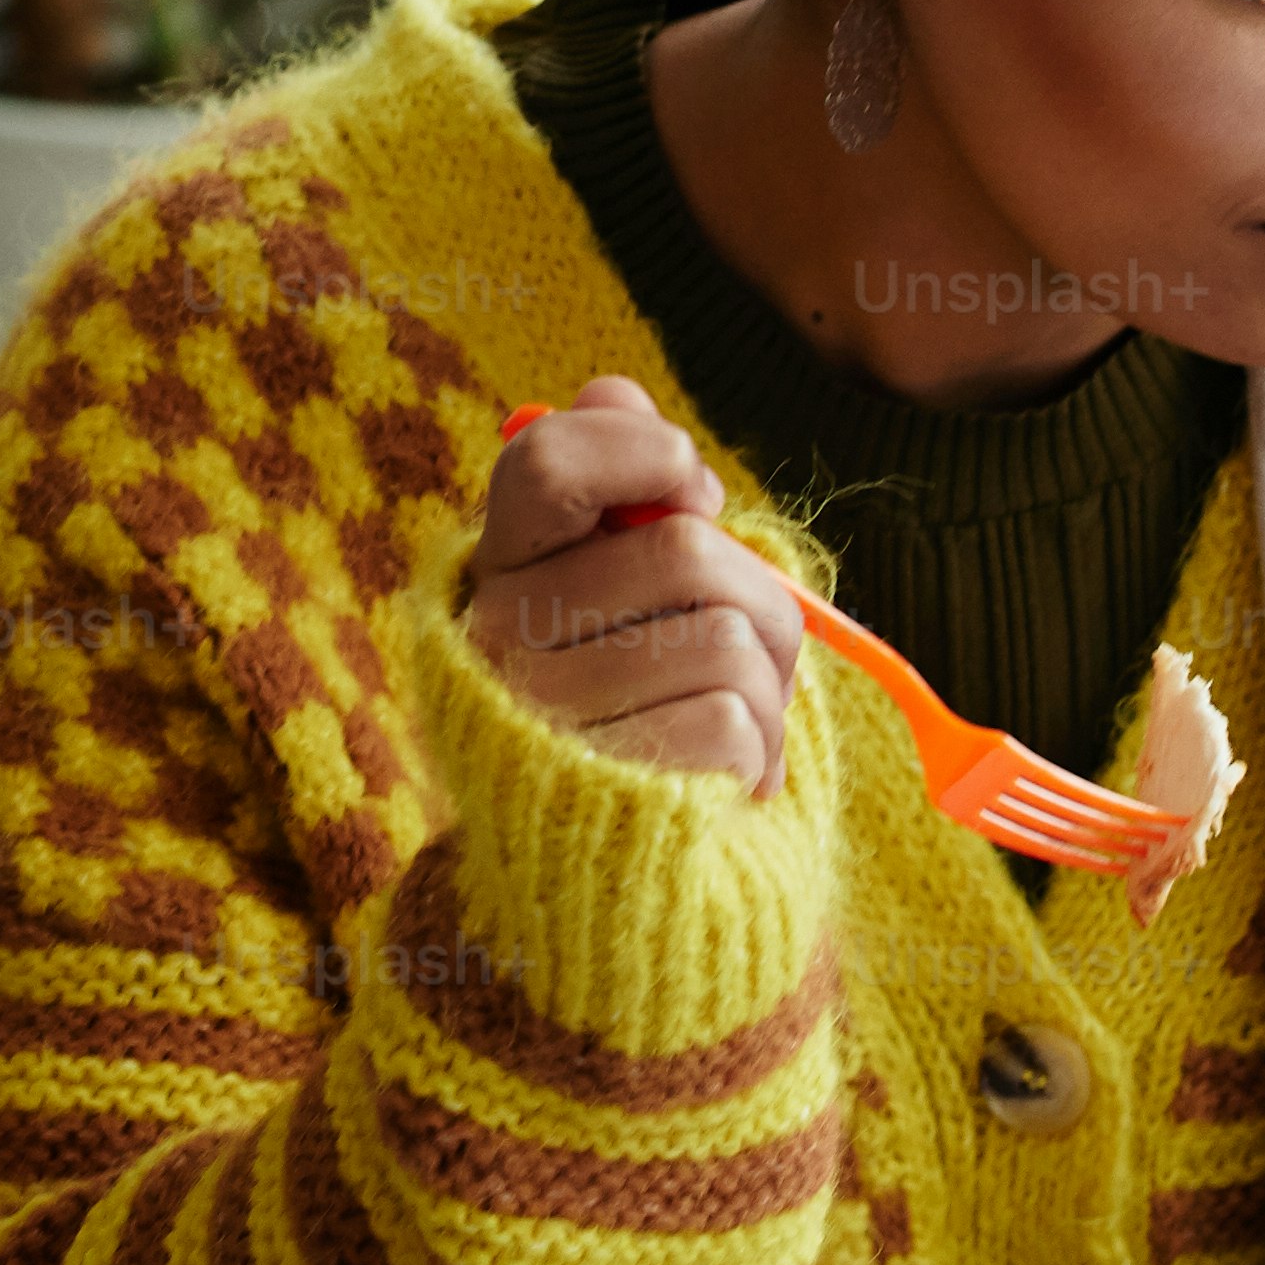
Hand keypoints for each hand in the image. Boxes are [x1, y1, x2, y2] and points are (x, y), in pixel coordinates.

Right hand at [455, 372, 802, 792]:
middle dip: (758, 597)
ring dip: (770, 688)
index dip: (646, 453)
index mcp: (494, 569)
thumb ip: (611, 481)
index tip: (695, 497)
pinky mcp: (609, 790)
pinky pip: (737, 723)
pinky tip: (727, 779)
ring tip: (731, 722)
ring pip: (732, 641)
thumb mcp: (607, 584)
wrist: (600, 872)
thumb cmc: (623, 696)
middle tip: (747, 646)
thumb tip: (610, 391)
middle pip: (687, 551)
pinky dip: (761, 752)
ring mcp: (546, 716)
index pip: (547, 461)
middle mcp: (497, 637)